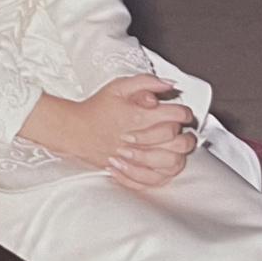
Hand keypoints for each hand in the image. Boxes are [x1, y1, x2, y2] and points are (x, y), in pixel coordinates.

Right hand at [21, 75, 196, 190]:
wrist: (75, 130)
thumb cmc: (96, 109)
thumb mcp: (118, 86)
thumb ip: (145, 81)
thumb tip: (168, 83)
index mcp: (139, 117)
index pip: (176, 116)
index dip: (184, 112)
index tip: (183, 111)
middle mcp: (141, 140)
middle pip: (179, 141)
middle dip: (186, 133)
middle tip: (183, 129)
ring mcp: (137, 158)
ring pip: (172, 162)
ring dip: (179, 153)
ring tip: (178, 145)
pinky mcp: (132, 171)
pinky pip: (158, 178)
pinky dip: (167, 171)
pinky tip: (166, 161)